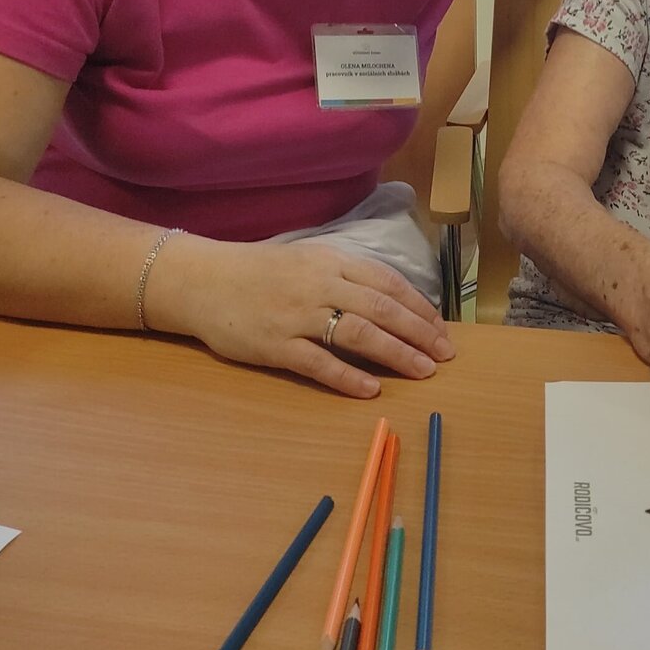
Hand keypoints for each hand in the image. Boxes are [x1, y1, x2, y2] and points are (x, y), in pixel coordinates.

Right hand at [151, 236, 454, 397]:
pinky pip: (318, 363)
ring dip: (396, 354)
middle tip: (445, 356)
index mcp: (331, 261)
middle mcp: (319, 285)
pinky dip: (348, 377)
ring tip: (422, 371)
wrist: (204, 281)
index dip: (419, 308)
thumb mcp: (310, 259)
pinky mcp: (275, 346)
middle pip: (381, 309)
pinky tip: (372, 390)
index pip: (388, 283)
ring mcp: (297, 316)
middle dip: (419, 333)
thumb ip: (348, 276)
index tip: (441, 330)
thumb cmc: (262, 272)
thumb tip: (396, 302)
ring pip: (357, 334)